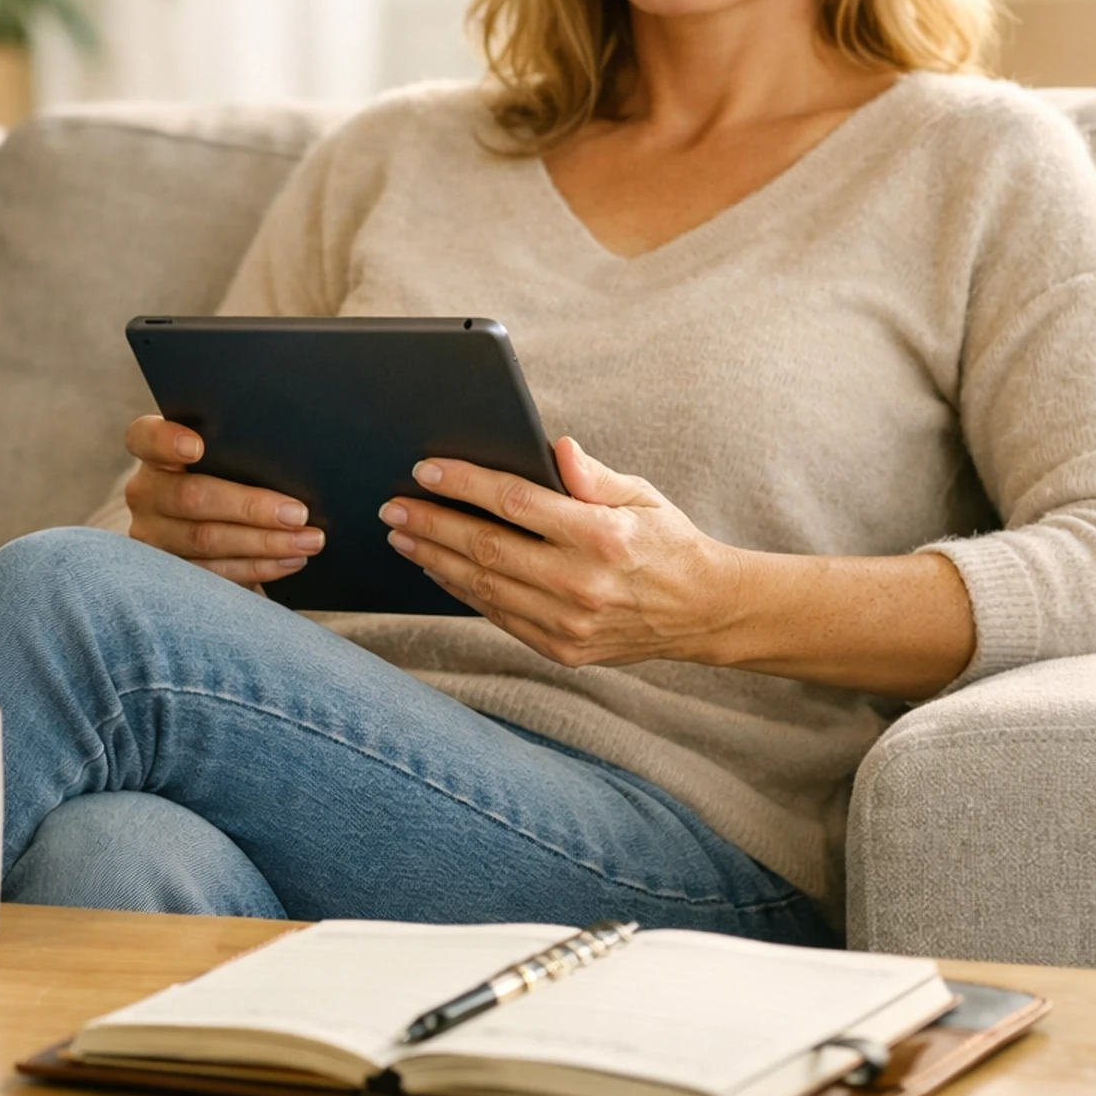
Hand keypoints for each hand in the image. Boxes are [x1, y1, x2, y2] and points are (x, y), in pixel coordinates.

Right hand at [123, 415, 324, 589]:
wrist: (205, 517)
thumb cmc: (223, 473)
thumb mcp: (221, 455)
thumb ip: (236, 448)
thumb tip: (289, 462)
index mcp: (152, 452)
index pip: (146, 437)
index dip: (167, 441)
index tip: (197, 447)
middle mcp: (145, 493)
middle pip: (191, 497)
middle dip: (250, 507)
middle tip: (297, 513)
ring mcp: (152, 535)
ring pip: (205, 540)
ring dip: (264, 543)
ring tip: (306, 541)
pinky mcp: (170, 572)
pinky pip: (214, 573)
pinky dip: (258, 567)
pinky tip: (289, 560)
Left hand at [379, 436, 736, 667]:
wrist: (702, 610)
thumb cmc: (666, 540)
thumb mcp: (642, 495)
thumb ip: (594, 475)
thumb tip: (556, 447)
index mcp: (602, 536)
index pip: (516, 503)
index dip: (465, 484)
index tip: (425, 470)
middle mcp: (582, 583)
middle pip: (487, 547)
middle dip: (432, 524)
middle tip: (393, 506)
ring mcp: (569, 622)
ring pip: (484, 586)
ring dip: (435, 559)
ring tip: (402, 536)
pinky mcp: (562, 648)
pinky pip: (498, 616)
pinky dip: (461, 591)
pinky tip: (437, 569)